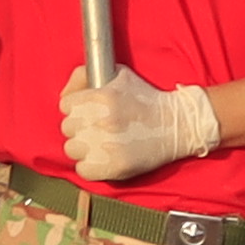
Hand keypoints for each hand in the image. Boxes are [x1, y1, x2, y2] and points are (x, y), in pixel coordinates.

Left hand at [60, 63, 220, 182]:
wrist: (180, 124)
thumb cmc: (147, 98)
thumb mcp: (117, 74)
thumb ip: (83, 75)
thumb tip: (64, 94)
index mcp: (102, 98)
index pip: (65, 105)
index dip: (75, 108)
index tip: (87, 111)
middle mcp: (103, 121)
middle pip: (67, 127)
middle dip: (80, 127)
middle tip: (97, 127)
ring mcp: (108, 146)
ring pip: (72, 149)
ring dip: (83, 147)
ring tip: (100, 143)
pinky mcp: (116, 167)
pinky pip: (83, 170)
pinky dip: (91, 166)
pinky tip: (104, 158)